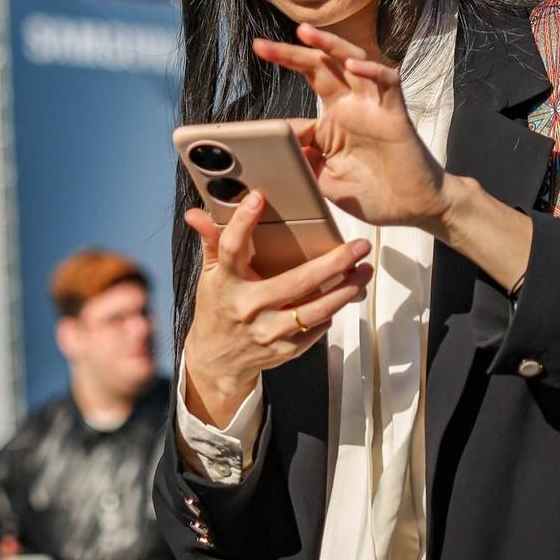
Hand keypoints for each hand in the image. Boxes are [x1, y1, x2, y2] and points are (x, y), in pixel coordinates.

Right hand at [180, 191, 372, 427]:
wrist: (216, 360)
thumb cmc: (217, 309)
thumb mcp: (210, 276)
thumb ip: (213, 242)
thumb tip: (196, 214)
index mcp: (226, 283)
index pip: (231, 249)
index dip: (243, 223)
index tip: (257, 198)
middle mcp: (248, 308)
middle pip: (296, 282)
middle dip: (333, 263)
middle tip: (357, 246)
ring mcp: (268, 332)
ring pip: (316, 310)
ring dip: (346, 290)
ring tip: (363, 271)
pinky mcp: (284, 350)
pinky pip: (317, 328)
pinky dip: (332, 311)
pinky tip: (344, 296)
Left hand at [253, 24, 450, 231]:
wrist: (414, 209)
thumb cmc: (374, 195)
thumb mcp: (326, 182)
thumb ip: (305, 164)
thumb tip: (280, 148)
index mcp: (333, 120)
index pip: (304, 92)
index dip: (283, 86)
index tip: (254, 96)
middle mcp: (352, 106)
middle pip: (321, 66)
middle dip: (291, 53)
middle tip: (261, 45)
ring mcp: (373, 107)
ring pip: (353, 62)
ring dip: (330, 46)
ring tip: (304, 34)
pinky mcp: (396, 114)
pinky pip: (387, 82)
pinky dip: (372, 71)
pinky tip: (353, 65)